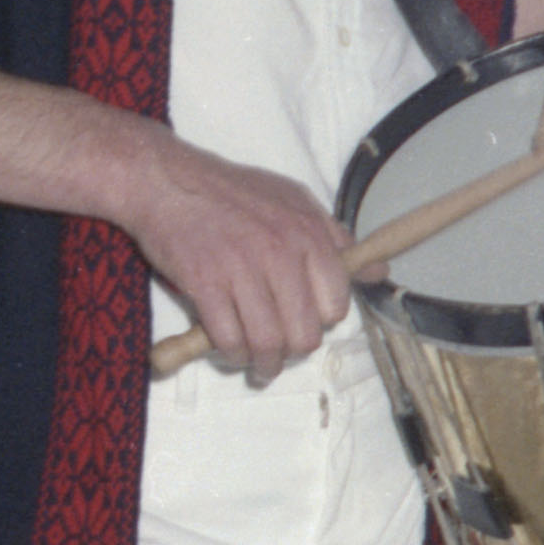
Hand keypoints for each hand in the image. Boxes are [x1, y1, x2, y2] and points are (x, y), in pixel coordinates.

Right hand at [108, 113, 359, 383]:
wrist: (166, 180)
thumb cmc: (230, 192)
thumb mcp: (293, 201)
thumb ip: (335, 238)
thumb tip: (377, 271)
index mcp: (307, 233)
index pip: (334, 305)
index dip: (319, 321)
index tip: (303, 321)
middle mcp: (279, 252)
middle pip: (304, 335)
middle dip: (292, 353)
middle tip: (278, 351)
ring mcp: (240, 269)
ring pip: (267, 344)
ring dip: (262, 364)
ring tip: (256, 363)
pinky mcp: (204, 284)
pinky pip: (228, 340)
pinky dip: (230, 354)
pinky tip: (228, 348)